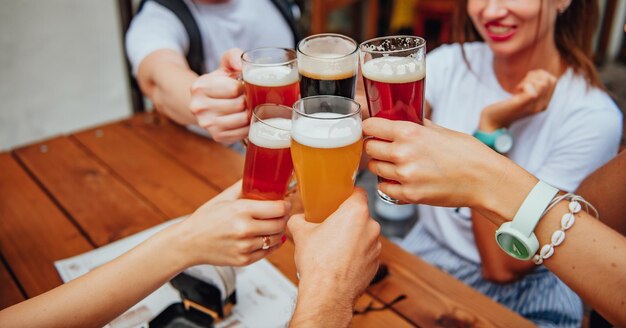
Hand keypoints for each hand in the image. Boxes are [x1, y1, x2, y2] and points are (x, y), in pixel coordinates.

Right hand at [173, 181, 289, 266]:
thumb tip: (258, 174)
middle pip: (280, 223)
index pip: (278, 208)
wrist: (189, 243)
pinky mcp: (244, 260)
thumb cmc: (205, 219)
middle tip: (282, 214)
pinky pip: (268, 252)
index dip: (285, 205)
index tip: (285, 203)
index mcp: (241, 210)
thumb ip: (243, 186)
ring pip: (276, 238)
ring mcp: (245, 247)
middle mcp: (245, 229)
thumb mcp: (223, 198)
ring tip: (274, 225)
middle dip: (284, 217)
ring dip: (279, 231)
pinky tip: (267, 237)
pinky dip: (271, 244)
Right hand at [189, 48, 248, 142]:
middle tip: (250, 97)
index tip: (244, 86)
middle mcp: (199, 107)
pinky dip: (250, 126)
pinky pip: (242, 133)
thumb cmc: (222, 82)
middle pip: (239, 105)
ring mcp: (207, 124)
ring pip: (242, 120)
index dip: (245, 87)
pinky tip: (249, 119)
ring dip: (251, 113)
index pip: (233, 89)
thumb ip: (233, 57)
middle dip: (249, 100)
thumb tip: (241, 65)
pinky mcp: (217, 136)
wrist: (208, 103)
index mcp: (199, 87)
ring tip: (251, 107)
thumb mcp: (225, 65)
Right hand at [289, 188, 380, 307]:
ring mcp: (376, 247)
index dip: (348, 194)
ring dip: (352, 238)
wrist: (327, 293)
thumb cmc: (318, 263)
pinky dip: (356, 254)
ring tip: (334, 247)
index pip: (359, 192)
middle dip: (347, 219)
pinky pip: (365, 252)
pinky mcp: (376, 263)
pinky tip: (340, 261)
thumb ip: (299, 220)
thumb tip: (296, 218)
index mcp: (355, 212)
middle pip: (360, 215)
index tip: (340, 198)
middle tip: (330, 225)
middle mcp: (371, 227)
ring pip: (364, 235)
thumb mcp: (301, 233)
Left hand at [363, 118, 536, 219]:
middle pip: (369, 148)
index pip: (370, 127)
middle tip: (385, 148)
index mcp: (409, 132)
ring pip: (374, 168)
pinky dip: (389, 184)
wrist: (484, 180)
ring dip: (382, 165)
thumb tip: (402, 117)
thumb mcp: (440, 130)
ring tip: (396, 164)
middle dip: (375, 147)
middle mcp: (403, 153)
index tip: (373, 130)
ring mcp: (404, 176)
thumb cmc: (467, 153)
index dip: (370, 128)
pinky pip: (384, 188)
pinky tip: (402, 180)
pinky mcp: (409, 195)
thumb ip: (417, 125)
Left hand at [480, 69, 556, 131]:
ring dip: (529, 80)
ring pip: (543, 83)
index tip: (527, 80)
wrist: (493, 122)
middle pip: (550, 79)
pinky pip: (533, 91)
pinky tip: (516, 90)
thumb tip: (539, 73)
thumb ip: (533, 88)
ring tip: (519, 87)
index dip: (540, 74)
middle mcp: (542, 106)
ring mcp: (534, 107)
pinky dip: (524, 85)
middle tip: (522, 83)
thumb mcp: (523, 96)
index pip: (553, 80)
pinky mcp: (524, 105)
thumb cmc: (505, 107)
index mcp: (544, 103)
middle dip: (535, 75)